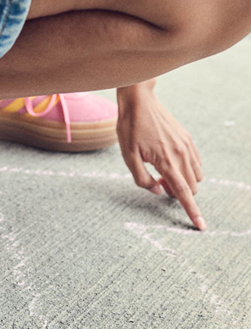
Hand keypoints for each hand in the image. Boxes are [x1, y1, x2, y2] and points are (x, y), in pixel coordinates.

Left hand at [116, 80, 204, 229]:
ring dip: (183, 181)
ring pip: (196, 176)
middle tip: (156, 180)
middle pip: (191, 187)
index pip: (183, 193)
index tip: (201, 226)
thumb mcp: (127, 156)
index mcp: (166, 161)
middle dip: (179, 193)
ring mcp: (187, 146)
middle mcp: (181, 154)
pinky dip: (187, 169)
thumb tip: (159, 191)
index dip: (191, 212)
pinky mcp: (187, 139)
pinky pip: (195, 162)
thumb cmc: (129, 128)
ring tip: (160, 169)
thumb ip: (142, 179)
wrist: (139, 101)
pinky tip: (169, 162)